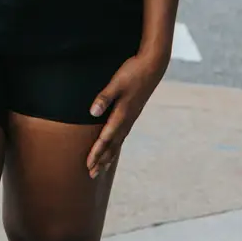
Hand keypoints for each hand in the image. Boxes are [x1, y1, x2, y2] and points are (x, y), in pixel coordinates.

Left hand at [86, 51, 168, 177]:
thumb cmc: (133, 72)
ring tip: (101, 168)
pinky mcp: (133, 112)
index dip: (96, 152)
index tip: (88, 165)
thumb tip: (92, 113)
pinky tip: (114, 147)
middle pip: (112, 145)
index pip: (106, 138)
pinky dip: (116, 145)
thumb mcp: (117, 82)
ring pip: (118, 142)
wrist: (153, 66)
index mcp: (122, 114)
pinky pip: (123, 134)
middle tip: (92, 174)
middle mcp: (127, 119)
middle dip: (101, 159)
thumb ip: (105, 97)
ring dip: (109, 155)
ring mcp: (131, 117)